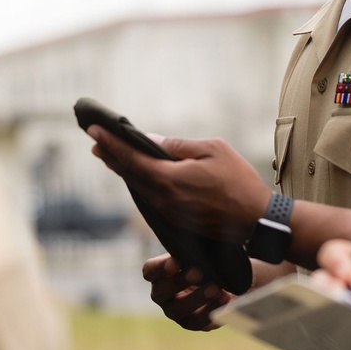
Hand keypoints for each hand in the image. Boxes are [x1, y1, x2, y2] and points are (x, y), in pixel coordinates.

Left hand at [90, 129, 269, 241]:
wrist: (256, 220)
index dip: (110, 143)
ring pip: (138, 187)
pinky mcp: (176, 219)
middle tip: (95, 141)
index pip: (131, 158)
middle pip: (129, 174)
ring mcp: (169, 212)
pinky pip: (150, 197)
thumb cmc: (240, 181)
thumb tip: (150, 140)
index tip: (94, 129)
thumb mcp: (213, 150)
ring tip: (109, 155)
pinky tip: (136, 174)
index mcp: (170, 180)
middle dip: (111, 156)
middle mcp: (163, 198)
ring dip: (123, 170)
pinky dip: (138, 182)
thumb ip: (178, 145)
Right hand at [143, 253, 230, 331]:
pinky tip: (226, 299)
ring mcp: (176, 311)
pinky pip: (199, 322)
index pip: (150, 271)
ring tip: (216, 288)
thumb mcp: (203, 252)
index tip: (176, 261)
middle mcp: (163, 295)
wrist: (227, 280)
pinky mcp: (193, 323)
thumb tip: (205, 236)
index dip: (159, 267)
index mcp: (159, 274)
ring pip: (178, 310)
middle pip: (161, 291)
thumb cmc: (208, 261)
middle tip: (198, 272)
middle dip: (179, 282)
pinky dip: (213, 310)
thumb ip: (198, 247)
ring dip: (197, 298)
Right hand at [315, 239, 350, 349]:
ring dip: (322, 310)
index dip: (335, 260)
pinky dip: (326, 334)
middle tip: (335, 298)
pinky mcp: (345, 336)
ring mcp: (347, 313)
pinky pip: (328, 333)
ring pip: (319, 307)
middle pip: (322, 279)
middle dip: (323, 286)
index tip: (344, 273)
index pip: (338, 253)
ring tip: (337, 317)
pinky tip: (336, 337)